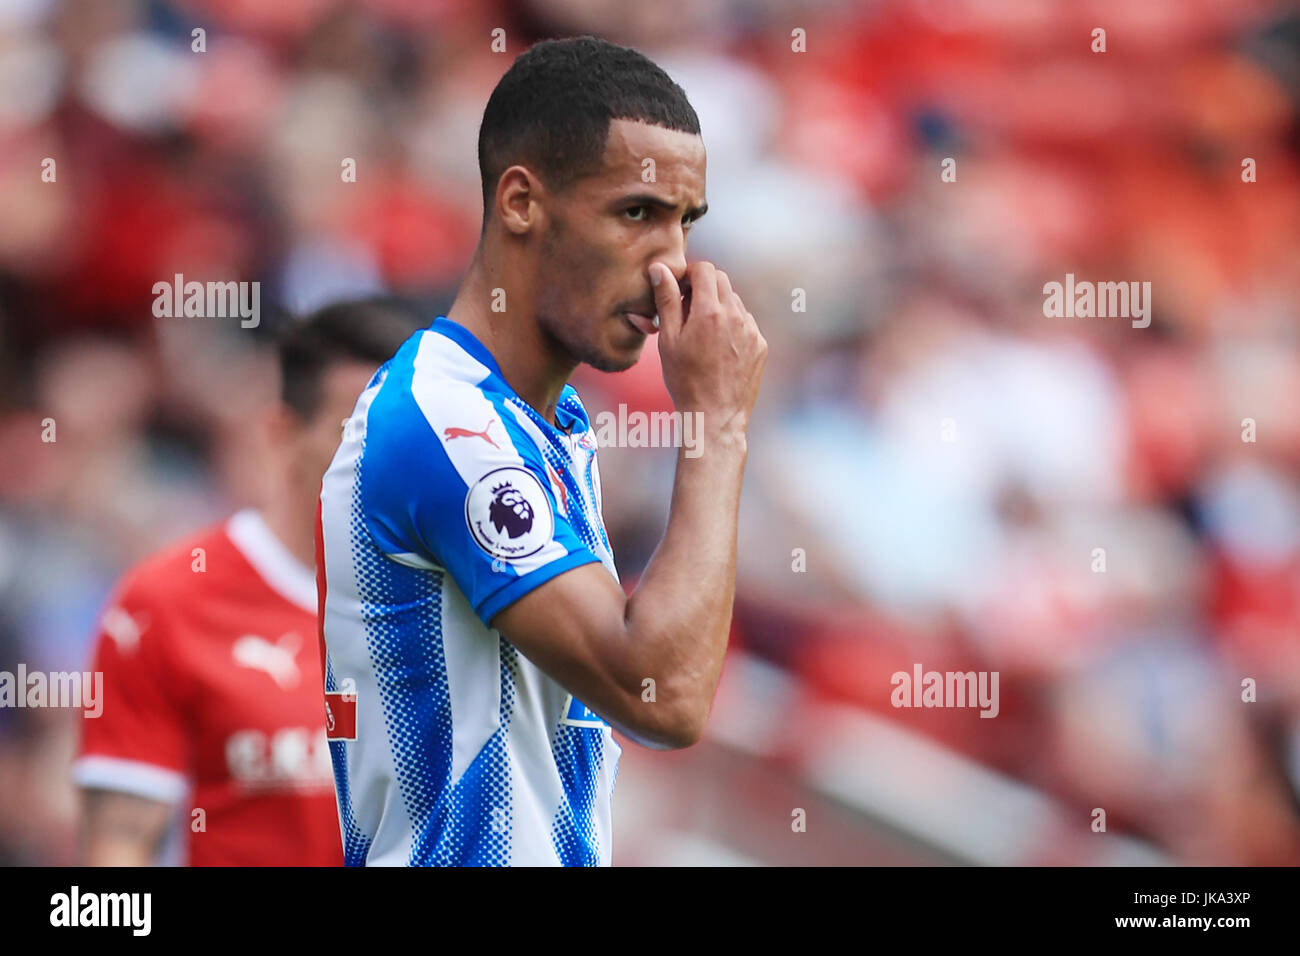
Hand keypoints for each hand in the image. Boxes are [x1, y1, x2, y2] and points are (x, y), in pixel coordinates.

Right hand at [649, 260, 766, 439]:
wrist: (714, 417)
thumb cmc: (685, 381)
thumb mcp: (668, 340)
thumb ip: (667, 300)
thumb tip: (660, 269)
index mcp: (710, 311)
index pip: (705, 269)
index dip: (690, 275)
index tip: (680, 290)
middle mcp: (736, 316)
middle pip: (722, 281)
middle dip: (704, 287)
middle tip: (688, 310)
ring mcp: (752, 331)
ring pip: (734, 302)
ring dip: (718, 307)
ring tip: (703, 335)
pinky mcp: (761, 345)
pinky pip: (746, 323)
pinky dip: (732, 326)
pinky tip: (719, 349)